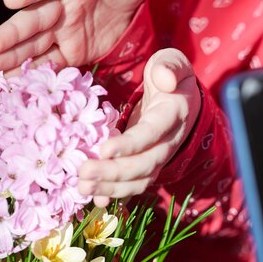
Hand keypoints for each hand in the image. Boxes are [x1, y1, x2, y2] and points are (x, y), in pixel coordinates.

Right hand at [0, 0, 148, 73]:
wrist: (130, 11)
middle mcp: (58, 4)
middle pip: (33, 19)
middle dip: (11, 32)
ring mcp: (59, 29)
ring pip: (32, 42)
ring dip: (10, 54)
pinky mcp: (65, 51)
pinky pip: (46, 62)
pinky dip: (28, 72)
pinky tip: (7, 81)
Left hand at [77, 48, 200, 206]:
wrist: (179, 95)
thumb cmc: (169, 74)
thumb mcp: (171, 62)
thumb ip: (169, 66)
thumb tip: (165, 78)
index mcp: (173, 113)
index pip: (152, 133)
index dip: (131, 144)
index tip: (105, 150)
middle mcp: (169, 140)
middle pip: (144, 164)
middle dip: (114, 172)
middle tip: (84, 173)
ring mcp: (159, 156)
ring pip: (139, 180)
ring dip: (110, 187)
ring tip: (83, 187)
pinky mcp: (148, 164)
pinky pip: (134, 185)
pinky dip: (116, 194)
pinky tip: (95, 200)